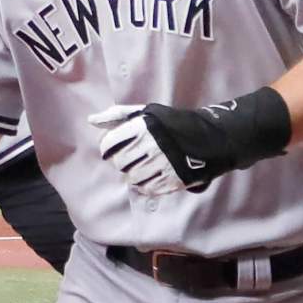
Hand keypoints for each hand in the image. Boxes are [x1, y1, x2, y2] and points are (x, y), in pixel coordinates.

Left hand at [87, 89, 290, 195]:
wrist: (212, 137)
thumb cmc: (173, 123)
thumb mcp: (146, 112)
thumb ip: (117, 116)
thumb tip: (90, 120)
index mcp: (142, 126)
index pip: (108, 145)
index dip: (108, 148)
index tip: (114, 148)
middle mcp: (151, 146)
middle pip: (119, 164)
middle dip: (122, 162)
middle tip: (133, 157)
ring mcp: (163, 165)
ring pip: (132, 179)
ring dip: (134, 175)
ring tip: (145, 166)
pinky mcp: (174, 180)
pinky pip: (148, 190)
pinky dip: (146, 186)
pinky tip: (153, 176)